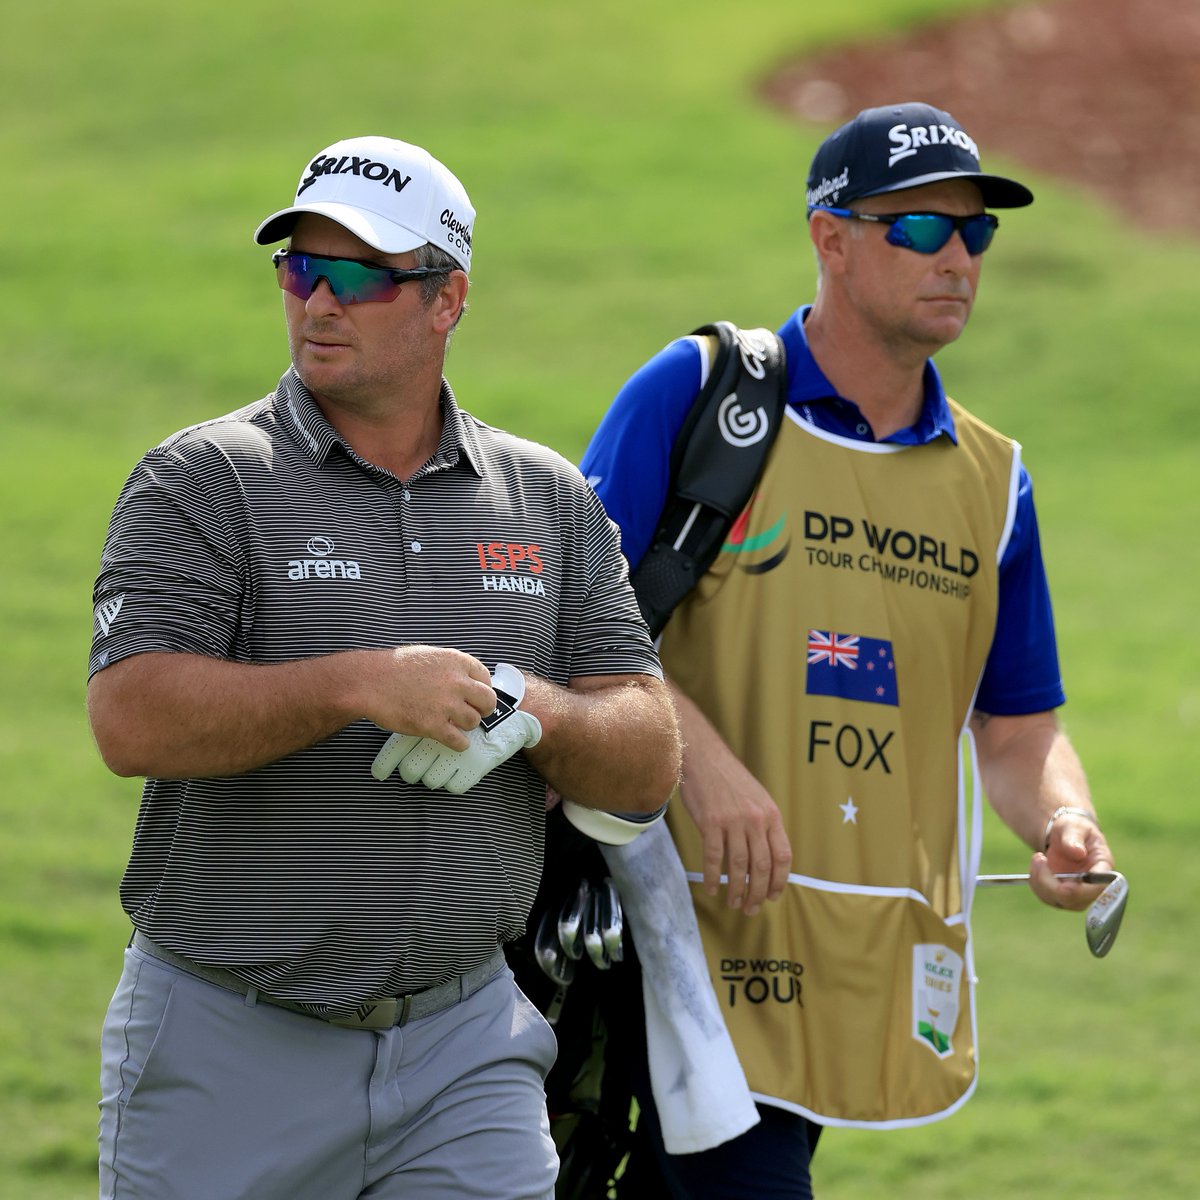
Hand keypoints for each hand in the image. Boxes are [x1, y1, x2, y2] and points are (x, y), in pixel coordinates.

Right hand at [372, 663, 541, 791]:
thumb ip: (450, 667)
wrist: (369, 682)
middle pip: (487, 701)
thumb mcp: (429, 656)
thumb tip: (466, 680)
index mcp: (456, 662)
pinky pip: (459, 741)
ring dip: (466, 725)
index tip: (475, 697)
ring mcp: (446, 705)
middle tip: (472, 713)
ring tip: (453, 724)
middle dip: (482, 709)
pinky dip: (459, 744)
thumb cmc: (395, 667)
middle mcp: (456, 682)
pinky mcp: (433, 725)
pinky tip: (453, 741)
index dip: (481, 689)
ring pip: (473, 721)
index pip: (485, 678)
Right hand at [674, 690, 790, 914]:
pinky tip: (713, 889)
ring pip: (738, 867)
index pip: (783, 856)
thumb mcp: (757, 798)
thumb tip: (767, 858)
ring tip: (733, 903)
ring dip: (736, 890)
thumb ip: (764, 825)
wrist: (705, 758)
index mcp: (771, 815)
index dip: (780, 881)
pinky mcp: (710, 823)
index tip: (773, 896)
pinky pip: (714, 858)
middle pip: (761, 867)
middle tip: (751, 909)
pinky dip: (713, 877)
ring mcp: (733, 822)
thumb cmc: (730, 779)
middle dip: (758, 893)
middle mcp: (755, 820)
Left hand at [1029, 807, 1114, 911]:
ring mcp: (1079, 894)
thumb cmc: (1074, 829)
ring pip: (1059, 901)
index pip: (1099, 887)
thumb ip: (1074, 837)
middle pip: (1075, 899)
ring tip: (1038, 858)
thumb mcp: (1073, 827)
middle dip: (1051, 883)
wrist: (1066, 835)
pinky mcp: (1063, 895)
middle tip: (1039, 858)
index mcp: (1103, 867)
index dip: (1082, 891)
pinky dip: (1036, 883)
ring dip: (1041, 881)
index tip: (1064, 885)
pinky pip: (1047, 898)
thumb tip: (1078, 852)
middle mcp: (1094, 886)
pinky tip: (1037, 866)